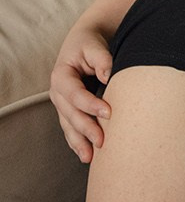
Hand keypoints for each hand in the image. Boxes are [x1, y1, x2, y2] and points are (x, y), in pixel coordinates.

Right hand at [49, 26, 113, 162]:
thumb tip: (107, 75)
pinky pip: (71, 129)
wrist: (83, 44)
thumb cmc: (90, 44)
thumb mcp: (94, 46)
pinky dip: (78, 143)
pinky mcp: (69, 111)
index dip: (90, 104)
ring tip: (90, 157)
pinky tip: (86, 156)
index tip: (108, 113)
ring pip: (68, 126)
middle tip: (103, 141)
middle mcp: (58, 92)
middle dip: (86, 129)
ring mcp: (62, 104)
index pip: (75, 94)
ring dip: (79, 142)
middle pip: (70, 114)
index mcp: (61, 76)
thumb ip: (101, 59)